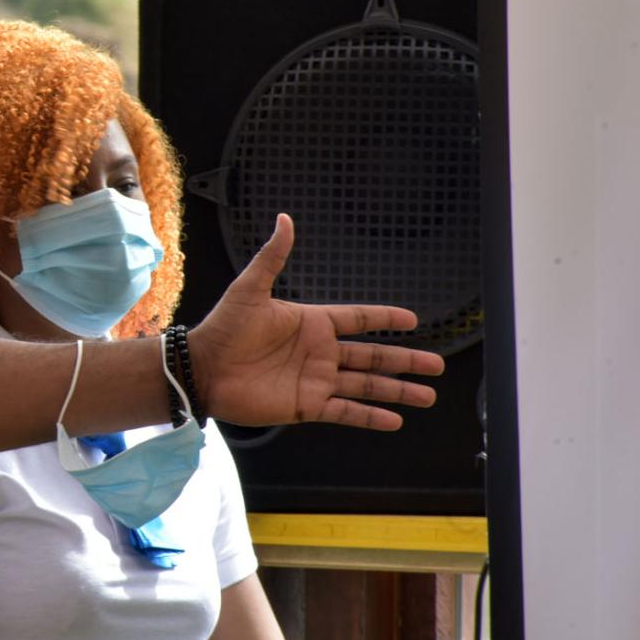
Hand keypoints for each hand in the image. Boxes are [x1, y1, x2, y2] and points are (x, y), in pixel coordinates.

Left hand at [188, 214, 443, 429]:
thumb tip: (284, 219)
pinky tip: (395, 420)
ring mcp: (315, 380)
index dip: (384, 318)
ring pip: (366, 385)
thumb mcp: (250, 288)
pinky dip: (371, 416)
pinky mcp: (306, 405)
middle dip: (405, 361)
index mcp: (311, 323)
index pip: (358, 319)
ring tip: (428, 396)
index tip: (412, 319)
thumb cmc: (224, 327)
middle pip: (372, 356)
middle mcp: (319, 352)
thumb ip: (273, 257)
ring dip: (397, 391)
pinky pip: (346, 411)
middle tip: (437, 366)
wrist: (202, 368)